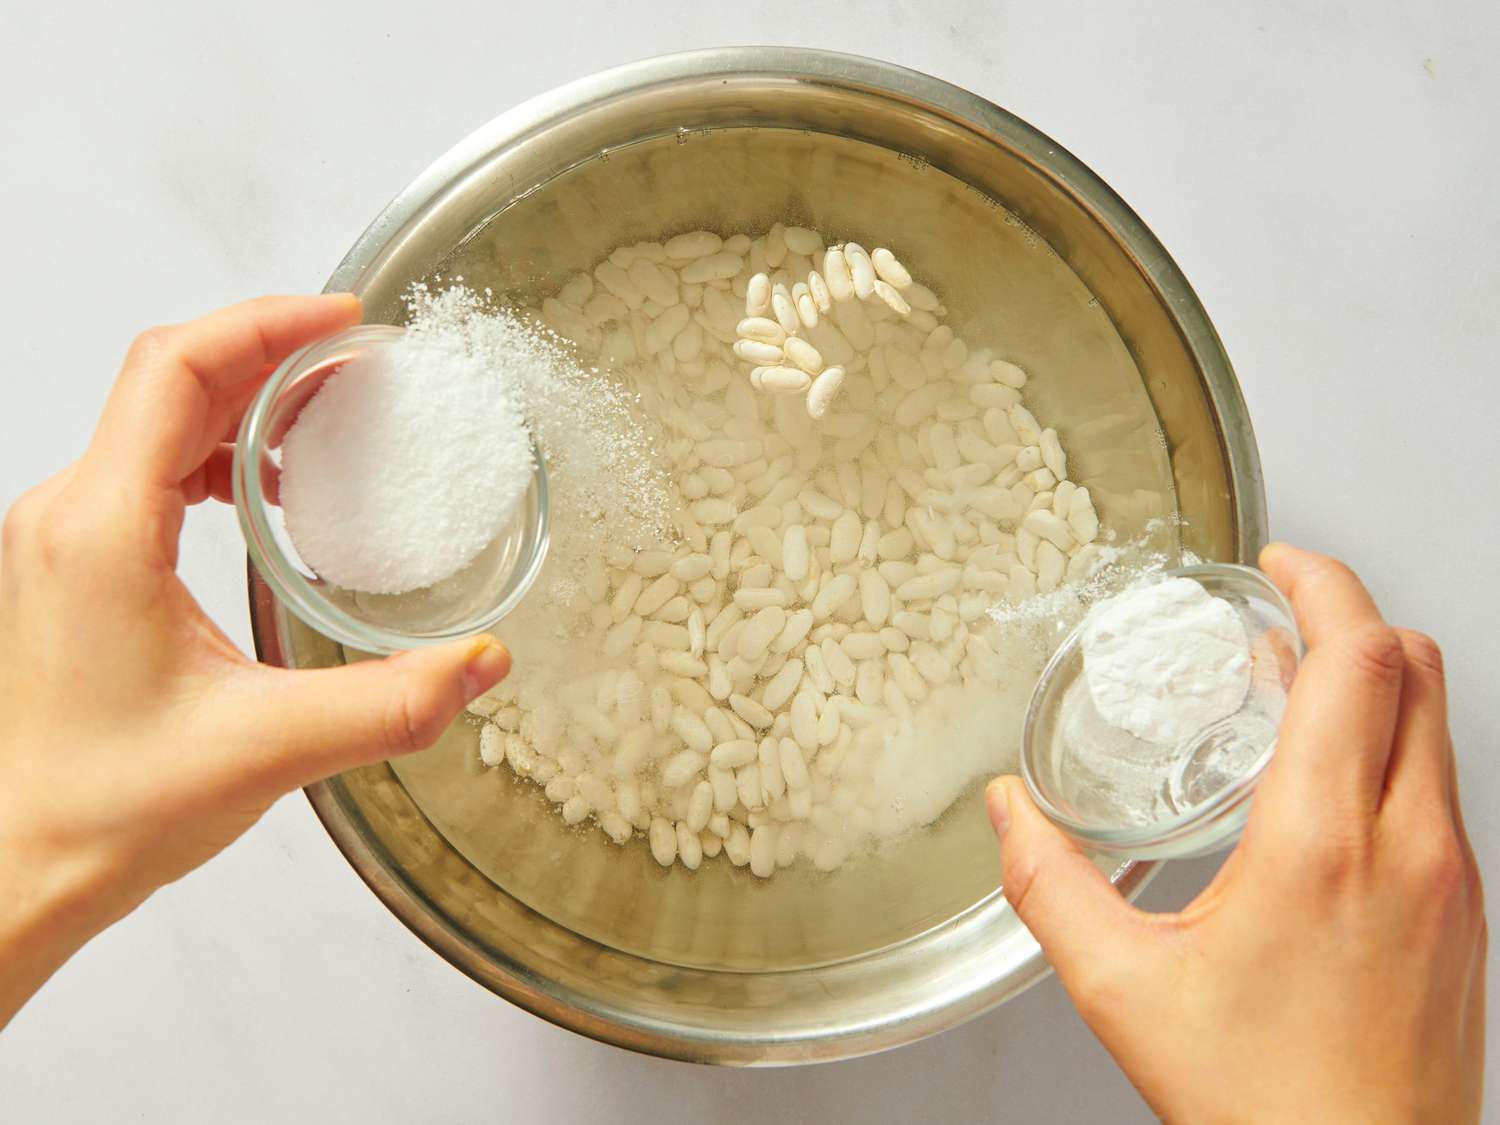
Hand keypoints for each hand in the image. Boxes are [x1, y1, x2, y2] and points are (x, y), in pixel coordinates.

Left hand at [0, 297, 511, 1025]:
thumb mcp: (267, 751)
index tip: (345, 322)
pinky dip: (221, 450)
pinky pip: (151, 465)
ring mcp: (70, 537)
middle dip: (272, 354)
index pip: (176, 371)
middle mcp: (72, 516)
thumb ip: (389, 703)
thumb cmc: (106, 808)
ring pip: (159, 417)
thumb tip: (485, 660)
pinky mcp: (82, 563)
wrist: (23, 863)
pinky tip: (275, 491)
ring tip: (332, 418)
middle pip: (170, 378)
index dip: (264, 326)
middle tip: (362, 365)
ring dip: (248, 401)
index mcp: (104, 531)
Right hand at [988, 544, 1485, 1122]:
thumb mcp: (1125, 989)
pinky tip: (1325, 783)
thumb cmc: (1271, 1105)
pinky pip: (1440, 784)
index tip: (1278, 564)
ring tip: (1294, 686)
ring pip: (1437, 722)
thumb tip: (1010, 816)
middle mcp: (1412, 847)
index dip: (1323, 585)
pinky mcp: (1466, 914)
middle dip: (1350, 612)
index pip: (1359, 659)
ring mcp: (1453, 880)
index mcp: (1325, 844)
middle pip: (1417, 667)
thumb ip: (1052, 887)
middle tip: (1282, 608)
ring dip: (1374, 677)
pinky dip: (1390, 742)